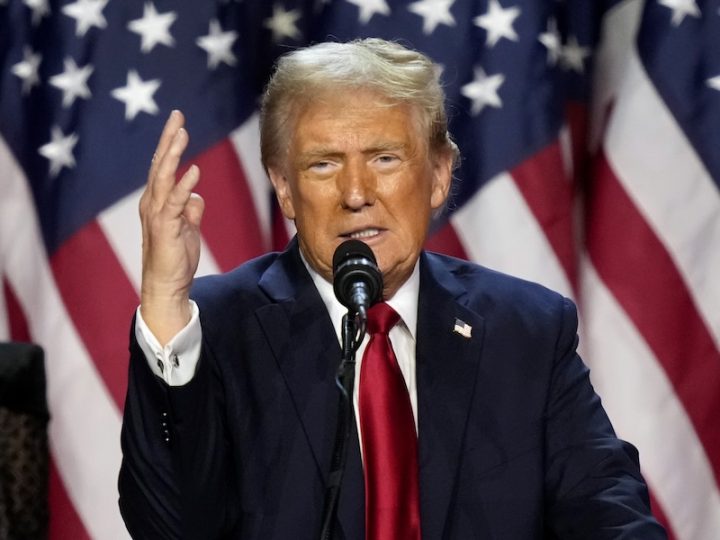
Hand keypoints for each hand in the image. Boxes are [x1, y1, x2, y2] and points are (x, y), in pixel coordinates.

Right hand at [139, 110, 204, 344]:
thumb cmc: (175, 258)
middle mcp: (153, 203)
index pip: (163, 167)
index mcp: (157, 201)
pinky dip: (185, 185)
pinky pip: (176, 202)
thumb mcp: (188, 228)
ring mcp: (157, 214)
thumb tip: (197, 196)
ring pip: (164, 178)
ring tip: (182, 134)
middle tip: (178, 116)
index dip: (170, 144)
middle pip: (160, 165)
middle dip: (169, 140)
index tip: (179, 122)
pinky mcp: (166, 227)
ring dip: (173, 155)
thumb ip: (190, 209)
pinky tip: (195, 170)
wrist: (167, 285)